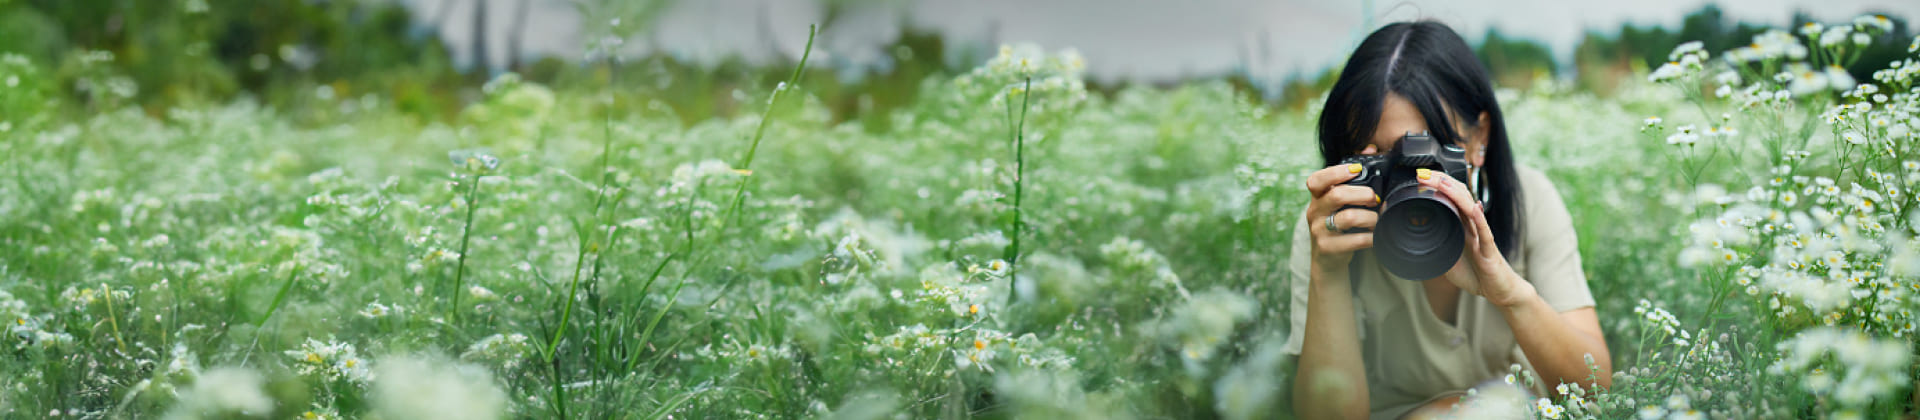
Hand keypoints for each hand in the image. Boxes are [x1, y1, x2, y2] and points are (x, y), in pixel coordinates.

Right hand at [1304, 162, 1381, 271]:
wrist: (1327, 260)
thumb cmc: (1337, 225)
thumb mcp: (1338, 202)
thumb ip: (1352, 177)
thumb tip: (1370, 148)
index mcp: (1317, 197)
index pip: (1317, 180)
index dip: (1336, 172)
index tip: (1357, 170)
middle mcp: (1314, 212)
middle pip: (1337, 195)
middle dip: (1362, 194)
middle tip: (1376, 199)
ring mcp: (1319, 231)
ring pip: (1348, 218)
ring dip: (1370, 218)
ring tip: (1377, 220)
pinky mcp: (1328, 248)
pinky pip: (1355, 240)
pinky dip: (1371, 237)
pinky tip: (1376, 236)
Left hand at [1415, 168, 1531, 306]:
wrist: (1498, 291)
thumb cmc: (1476, 274)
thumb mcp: (1448, 261)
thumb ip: (1436, 249)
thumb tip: (1416, 242)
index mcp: (1461, 227)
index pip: (1449, 199)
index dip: (1436, 187)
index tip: (1419, 178)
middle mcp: (1472, 226)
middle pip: (1458, 197)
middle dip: (1441, 183)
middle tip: (1423, 174)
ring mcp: (1481, 235)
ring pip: (1470, 208)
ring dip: (1455, 194)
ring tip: (1441, 181)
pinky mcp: (1489, 249)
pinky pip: (1484, 231)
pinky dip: (1479, 217)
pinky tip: (1474, 207)